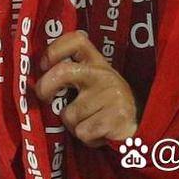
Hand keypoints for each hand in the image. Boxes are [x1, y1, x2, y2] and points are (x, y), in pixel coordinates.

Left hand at [35, 30, 136, 147]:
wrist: (141, 124)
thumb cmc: (107, 102)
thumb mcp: (95, 81)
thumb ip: (72, 75)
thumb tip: (38, 83)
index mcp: (97, 62)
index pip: (77, 40)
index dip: (55, 48)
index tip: (44, 65)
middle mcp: (103, 74)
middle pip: (63, 72)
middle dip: (45, 87)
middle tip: (44, 98)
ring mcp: (110, 95)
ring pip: (69, 114)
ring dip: (73, 125)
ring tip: (89, 122)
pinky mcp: (115, 118)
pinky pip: (82, 132)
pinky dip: (86, 138)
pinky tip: (99, 133)